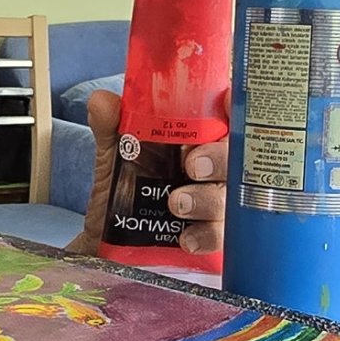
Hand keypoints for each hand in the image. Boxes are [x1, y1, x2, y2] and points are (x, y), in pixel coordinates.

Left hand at [71, 88, 228, 257]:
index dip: (236, 106)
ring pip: (229, 199)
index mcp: (200, 139)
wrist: (106, 237)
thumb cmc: (123, 186)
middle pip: (237, 158)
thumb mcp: (114, 153)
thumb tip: (102, 102)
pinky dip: (205, 236)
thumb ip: (111, 127)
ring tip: (177, 204)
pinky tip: (186, 239)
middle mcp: (215, 170)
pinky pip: (221, 238)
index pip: (230, 116)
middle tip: (192, 166)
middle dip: (219, 159)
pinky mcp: (211, 238)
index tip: (227, 102)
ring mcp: (217, 205)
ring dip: (207, 200)